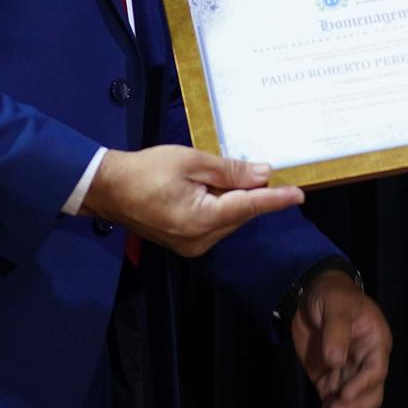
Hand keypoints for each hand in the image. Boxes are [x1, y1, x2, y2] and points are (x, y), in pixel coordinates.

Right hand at [81, 146, 303, 257]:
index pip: (248, 207)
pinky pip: (214, 223)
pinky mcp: (185, 243)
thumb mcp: (191, 161)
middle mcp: (200, 240)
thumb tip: (263, 175)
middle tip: (254, 166)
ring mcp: (191, 246)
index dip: (276, 199)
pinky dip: (220, 206)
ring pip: (228, 219)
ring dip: (233, 198)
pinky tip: (211, 188)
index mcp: (201, 220)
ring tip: (217, 175)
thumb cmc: (146, 170)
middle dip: (250, 192)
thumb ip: (229, 171)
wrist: (108, 189)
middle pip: (239, 214)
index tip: (299, 194)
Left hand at [291, 271, 391, 407]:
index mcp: (374, 343)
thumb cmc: (332, 294)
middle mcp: (365, 363)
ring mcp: (348, 375)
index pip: (375, 370)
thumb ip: (336, 331)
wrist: (312, 295)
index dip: (362, 385)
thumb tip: (335, 361)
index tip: (343, 395)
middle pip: (369, 395)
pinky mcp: (330, 382)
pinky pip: (334, 407)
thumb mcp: (335, 305)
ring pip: (353, 406)